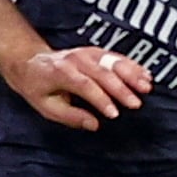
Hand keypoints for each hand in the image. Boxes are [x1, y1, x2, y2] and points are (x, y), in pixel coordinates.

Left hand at [2, 47, 149, 130]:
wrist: (30, 61)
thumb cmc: (38, 87)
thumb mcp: (46, 107)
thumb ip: (70, 117)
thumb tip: (94, 125)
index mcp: (61, 72)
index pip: (85, 85)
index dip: (101, 99)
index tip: (114, 114)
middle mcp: (75, 59)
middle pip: (102, 73)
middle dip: (121, 89)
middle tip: (136, 104)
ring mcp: (87, 53)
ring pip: (113, 62)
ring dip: (132, 73)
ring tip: (146, 87)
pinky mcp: (96, 52)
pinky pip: (116, 57)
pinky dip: (132, 66)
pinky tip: (145, 75)